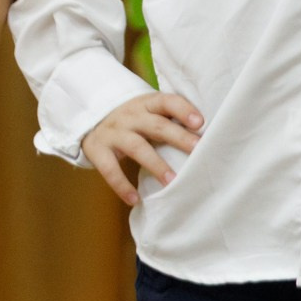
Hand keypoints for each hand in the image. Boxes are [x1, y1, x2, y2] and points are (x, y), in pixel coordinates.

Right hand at [81, 91, 203, 207]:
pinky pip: (109, 168)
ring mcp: (113, 132)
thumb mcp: (149, 113)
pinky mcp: (97, 149)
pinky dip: (121, 185)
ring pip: (136, 147)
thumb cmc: (134, 121)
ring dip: (156, 165)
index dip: (183, 110)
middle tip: (198, 151)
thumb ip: (171, 122)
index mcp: (146, 104)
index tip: (200, 122)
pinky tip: (134, 199)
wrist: (91, 119)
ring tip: (172, 182)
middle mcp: (129, 115)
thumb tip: (210, 142)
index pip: (166, 102)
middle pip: (156, 125)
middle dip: (179, 138)